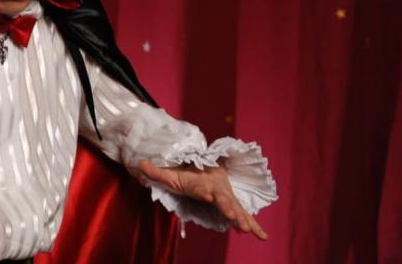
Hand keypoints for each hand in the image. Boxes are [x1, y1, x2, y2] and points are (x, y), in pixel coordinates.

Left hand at [138, 159, 268, 240]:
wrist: (207, 166)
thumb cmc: (186, 174)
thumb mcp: (170, 174)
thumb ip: (156, 171)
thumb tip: (138, 163)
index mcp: (201, 183)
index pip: (203, 188)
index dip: (206, 191)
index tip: (209, 195)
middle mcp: (217, 190)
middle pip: (224, 199)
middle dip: (229, 208)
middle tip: (234, 217)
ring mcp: (226, 197)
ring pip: (236, 208)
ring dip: (243, 218)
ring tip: (250, 230)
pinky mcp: (232, 204)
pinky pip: (244, 215)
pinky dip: (254, 225)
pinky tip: (263, 237)